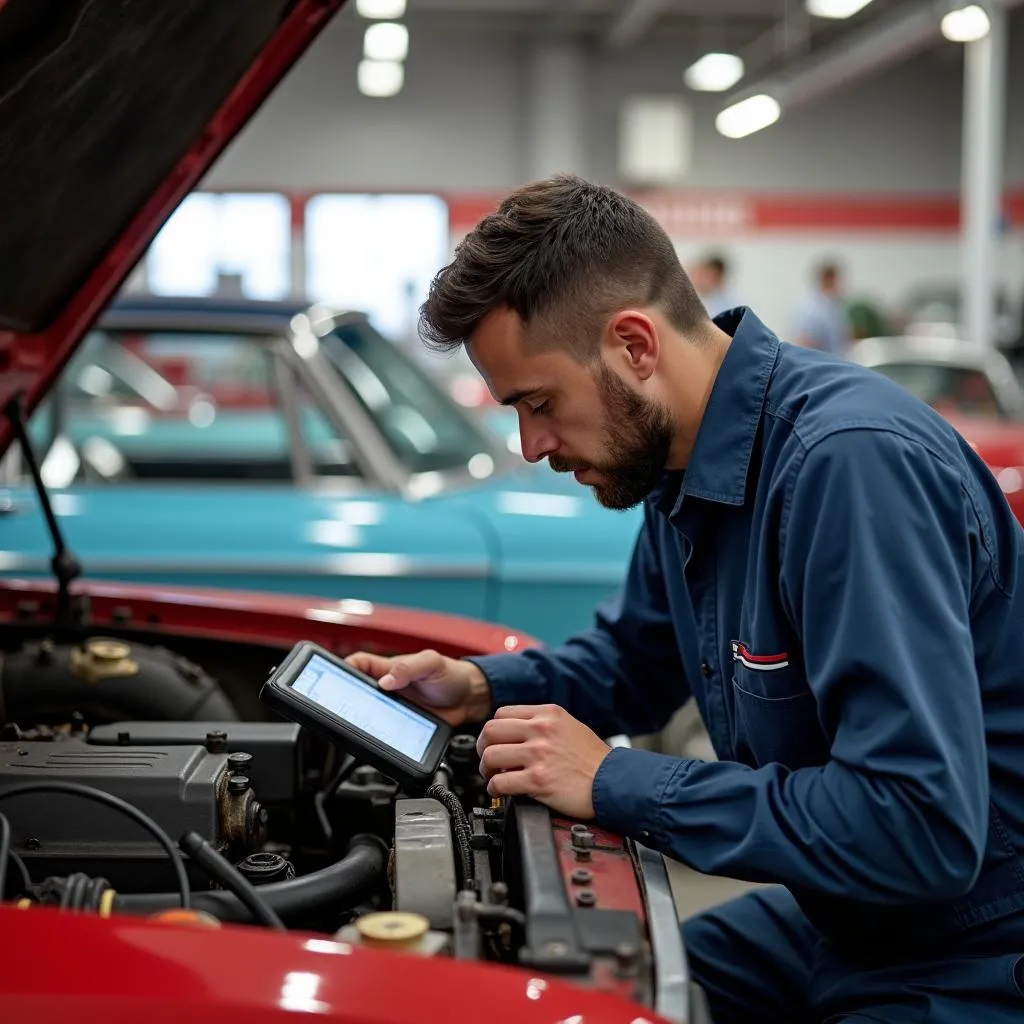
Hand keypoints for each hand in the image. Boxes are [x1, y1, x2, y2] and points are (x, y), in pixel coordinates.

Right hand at [345, 649, 492, 726]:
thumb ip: (408, 668)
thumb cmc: (451, 674)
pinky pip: (384, 732)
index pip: (358, 664)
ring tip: (353, 727)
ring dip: (360, 720)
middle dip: (345, 699)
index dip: (344, 669)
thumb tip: (385, 681)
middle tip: (339, 708)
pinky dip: (378, 736)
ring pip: (367, 714)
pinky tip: (377, 740)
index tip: (334, 678)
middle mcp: (387, 688)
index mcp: (389, 668)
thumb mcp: (431, 663)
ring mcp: (393, 708)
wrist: (470, 698)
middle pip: (357, 693)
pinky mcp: (401, 726)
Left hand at [476, 704, 611, 818]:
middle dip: (483, 748)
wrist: (614, 782)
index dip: (493, 731)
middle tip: (487, 760)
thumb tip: (516, 734)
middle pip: (490, 731)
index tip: (494, 742)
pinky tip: (500, 792)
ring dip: (486, 770)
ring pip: (491, 756)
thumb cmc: (594, 760)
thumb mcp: (570, 726)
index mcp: (548, 715)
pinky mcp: (538, 780)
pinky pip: (500, 783)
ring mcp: (539, 755)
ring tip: (493, 777)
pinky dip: (494, 789)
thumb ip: (543, 725)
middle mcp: (541, 730)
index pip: (502, 713)